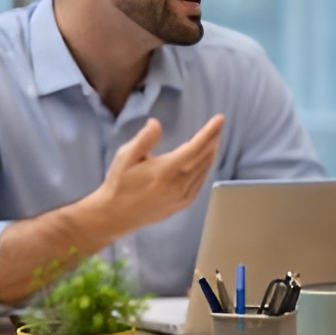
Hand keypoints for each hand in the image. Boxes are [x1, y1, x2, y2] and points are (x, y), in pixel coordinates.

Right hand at [82, 116, 224, 238]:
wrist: (115, 215)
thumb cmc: (119, 183)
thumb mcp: (125, 157)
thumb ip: (143, 139)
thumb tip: (156, 123)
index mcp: (165, 171)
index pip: (195, 147)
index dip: (209, 132)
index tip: (220, 119)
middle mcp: (178, 185)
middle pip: (204, 157)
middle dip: (213, 139)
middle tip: (218, 126)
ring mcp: (183, 196)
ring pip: (205, 170)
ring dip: (211, 152)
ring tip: (213, 139)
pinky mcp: (184, 204)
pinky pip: (201, 181)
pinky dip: (205, 167)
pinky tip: (204, 159)